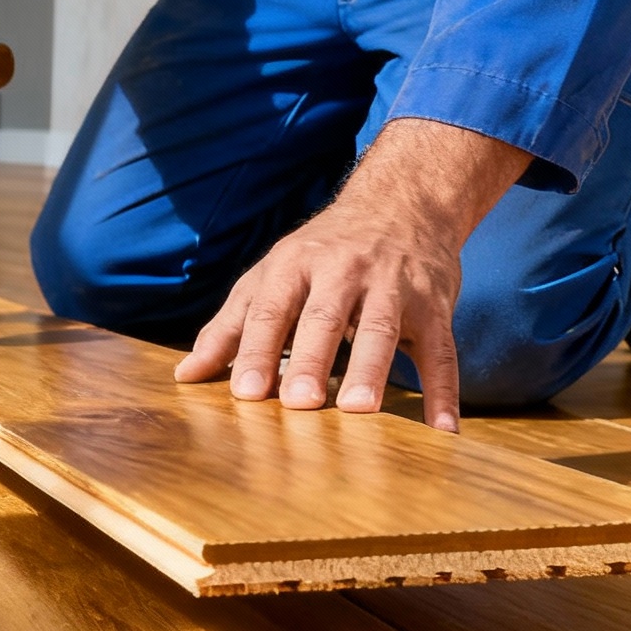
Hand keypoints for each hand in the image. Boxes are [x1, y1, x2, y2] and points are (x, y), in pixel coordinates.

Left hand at [173, 118, 531, 431]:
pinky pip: (441, 350)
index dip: (257, 350)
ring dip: (372, 369)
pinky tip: (442, 428)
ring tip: (359, 409)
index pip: (271, 310)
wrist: (402, 202)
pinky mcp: (435, 305)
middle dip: (310, 359)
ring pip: (382, 328)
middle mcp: (344, 270)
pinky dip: (444, 390)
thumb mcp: (269, 277)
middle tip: (299, 404)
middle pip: (324, 317)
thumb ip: (229, 327)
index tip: (246, 393)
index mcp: (294, 265)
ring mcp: (393, 286)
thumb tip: (185, 376)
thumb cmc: (320, 253)